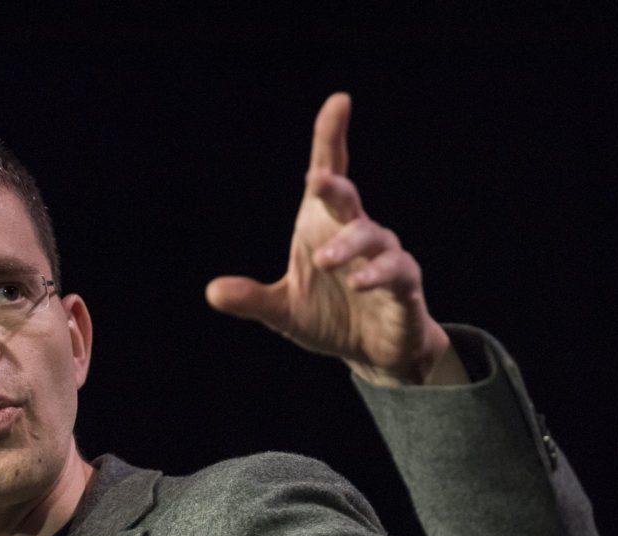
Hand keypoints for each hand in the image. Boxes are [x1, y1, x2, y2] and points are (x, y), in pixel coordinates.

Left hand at [205, 93, 465, 385]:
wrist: (373, 351)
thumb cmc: (330, 316)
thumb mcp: (283, 311)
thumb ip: (252, 300)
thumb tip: (212, 292)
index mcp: (325, 226)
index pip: (330, 174)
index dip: (332, 138)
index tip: (339, 102)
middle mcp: (357, 232)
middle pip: (347, 201)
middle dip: (334, 189)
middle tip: (316, 182)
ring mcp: (384, 257)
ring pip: (372, 238)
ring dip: (349, 247)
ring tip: (326, 262)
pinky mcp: (405, 285)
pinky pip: (396, 271)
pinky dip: (380, 274)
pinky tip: (361, 281)